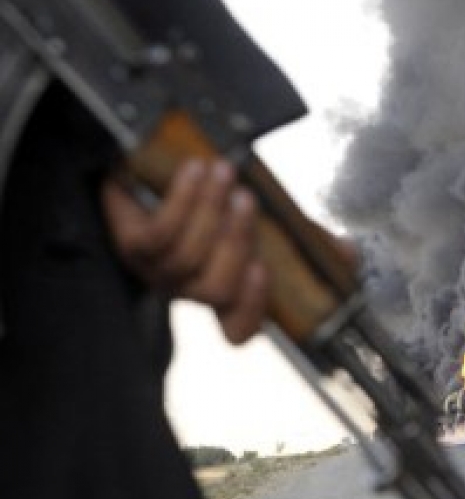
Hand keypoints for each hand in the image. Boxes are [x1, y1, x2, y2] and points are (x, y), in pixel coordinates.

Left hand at [100, 159, 267, 343]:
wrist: (137, 173)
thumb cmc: (198, 200)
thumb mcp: (236, 221)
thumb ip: (261, 231)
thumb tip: (298, 226)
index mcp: (220, 290)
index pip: (238, 328)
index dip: (251, 308)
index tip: (262, 268)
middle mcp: (187, 289)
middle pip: (217, 289)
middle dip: (235, 241)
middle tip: (245, 197)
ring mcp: (156, 271)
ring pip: (188, 257)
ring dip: (210, 208)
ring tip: (222, 171)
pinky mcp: (132, 247)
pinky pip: (159, 232)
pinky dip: (182, 199)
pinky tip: (195, 170)